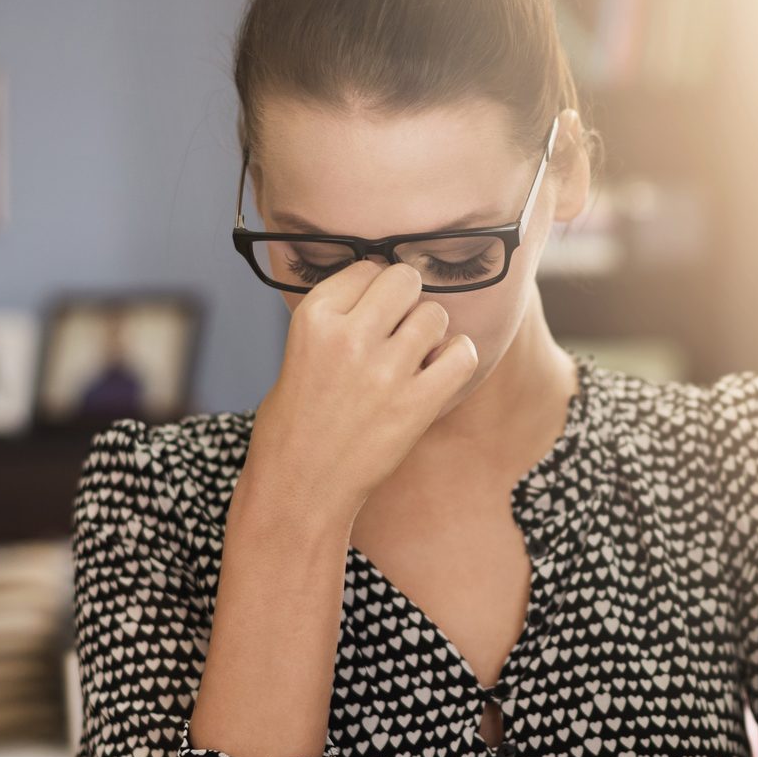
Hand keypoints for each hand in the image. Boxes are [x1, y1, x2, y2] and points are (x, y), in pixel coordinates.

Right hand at [242, 260, 478, 527]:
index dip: (375, 289)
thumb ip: (337, 319)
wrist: (300, 489)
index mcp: (313, 317)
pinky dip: (457, 359)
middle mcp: (349, 335)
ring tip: (413, 361)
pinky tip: (437, 375)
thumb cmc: (294, 424)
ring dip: (430, 334)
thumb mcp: (297, 353)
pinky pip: (462, 354)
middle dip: (406, 301)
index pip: (367, 267)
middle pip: (404, 279)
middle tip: (398, 330)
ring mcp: (385, 370)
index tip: (372, 314)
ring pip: (435, 314)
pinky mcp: (416, 403)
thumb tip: (381, 291)